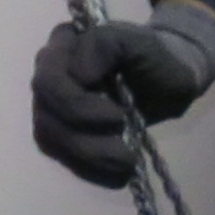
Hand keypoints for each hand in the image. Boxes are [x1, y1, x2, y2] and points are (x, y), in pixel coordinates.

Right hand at [28, 5, 214, 186]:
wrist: (169, 76)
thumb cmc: (152, 56)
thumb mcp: (136, 42)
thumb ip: (103, 46)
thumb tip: (78, 76)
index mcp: (61, 48)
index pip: (48, 80)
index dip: (75, 103)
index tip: (118, 116)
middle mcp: (48, 79)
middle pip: (45, 114)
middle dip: (84, 135)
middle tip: (124, 144)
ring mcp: (52, 108)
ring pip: (51, 139)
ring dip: (89, 155)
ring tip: (126, 161)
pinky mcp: (63, 133)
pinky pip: (64, 156)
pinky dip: (90, 167)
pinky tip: (117, 172)